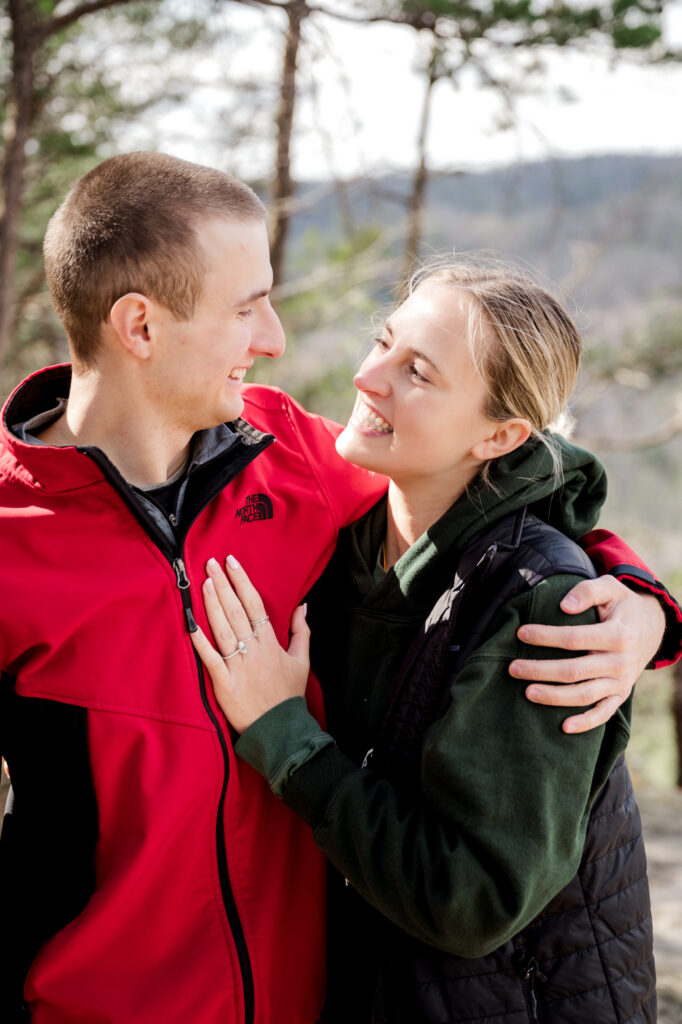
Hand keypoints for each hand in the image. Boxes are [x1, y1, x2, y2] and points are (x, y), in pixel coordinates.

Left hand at [191, 555, 309, 733]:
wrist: (280, 729)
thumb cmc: (289, 694)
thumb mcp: (302, 661)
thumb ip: (302, 631)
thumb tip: (303, 605)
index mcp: (271, 643)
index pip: (255, 605)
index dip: (242, 582)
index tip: (232, 562)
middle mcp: (254, 650)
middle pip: (236, 611)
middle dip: (223, 584)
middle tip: (211, 563)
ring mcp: (238, 666)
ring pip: (223, 629)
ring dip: (212, 605)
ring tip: (204, 582)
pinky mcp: (224, 683)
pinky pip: (210, 658)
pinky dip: (200, 642)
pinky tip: (190, 624)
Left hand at [509, 575, 664, 733]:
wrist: (651, 627)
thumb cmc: (622, 605)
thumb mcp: (610, 587)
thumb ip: (587, 591)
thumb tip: (564, 606)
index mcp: (618, 634)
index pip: (574, 639)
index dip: (545, 637)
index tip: (520, 633)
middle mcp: (620, 662)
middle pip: (574, 671)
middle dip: (540, 670)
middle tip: (513, 668)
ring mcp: (621, 682)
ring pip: (584, 695)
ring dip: (554, 696)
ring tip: (527, 692)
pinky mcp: (620, 694)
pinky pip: (604, 714)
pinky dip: (585, 723)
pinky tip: (563, 727)